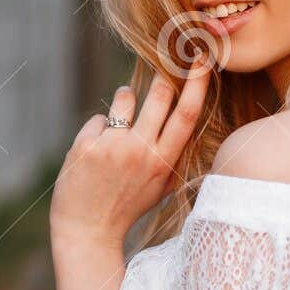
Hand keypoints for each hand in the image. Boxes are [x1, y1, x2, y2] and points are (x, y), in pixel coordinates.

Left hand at [49, 59, 210, 251]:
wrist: (87, 230)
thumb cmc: (126, 206)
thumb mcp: (160, 187)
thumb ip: (173, 155)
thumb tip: (186, 117)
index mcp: (163, 162)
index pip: (187, 115)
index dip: (197, 84)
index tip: (202, 59)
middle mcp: (141, 152)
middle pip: (159, 94)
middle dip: (162, 76)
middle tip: (161, 66)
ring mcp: (112, 147)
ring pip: (126, 97)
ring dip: (125, 98)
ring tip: (120, 122)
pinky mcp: (86, 146)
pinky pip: (99, 119)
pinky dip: (98, 130)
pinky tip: (95, 154)